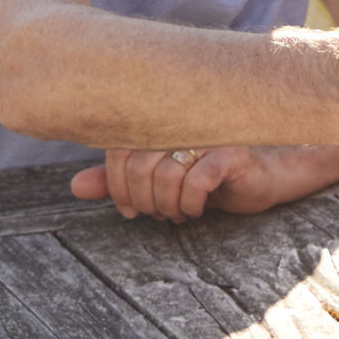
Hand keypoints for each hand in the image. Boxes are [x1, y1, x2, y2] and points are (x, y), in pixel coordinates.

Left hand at [72, 144, 338, 220]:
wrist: (265, 179)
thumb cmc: (208, 178)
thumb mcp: (157, 184)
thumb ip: (117, 181)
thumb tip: (73, 187)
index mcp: (157, 125)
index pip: (117, 150)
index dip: (115, 186)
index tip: (130, 210)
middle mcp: (178, 124)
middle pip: (138, 165)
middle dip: (143, 200)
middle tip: (158, 214)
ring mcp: (205, 135)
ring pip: (164, 175)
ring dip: (167, 205)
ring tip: (179, 213)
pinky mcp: (230, 152)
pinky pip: (197, 180)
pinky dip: (191, 203)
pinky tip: (197, 209)